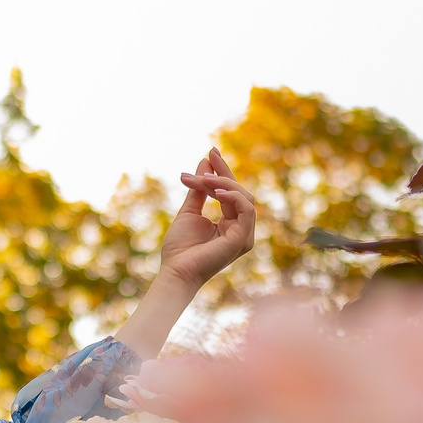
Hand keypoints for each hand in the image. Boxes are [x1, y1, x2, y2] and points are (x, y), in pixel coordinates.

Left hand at [160, 149, 257, 287]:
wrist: (175, 271)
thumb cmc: (180, 248)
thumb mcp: (189, 212)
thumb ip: (198, 190)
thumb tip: (204, 162)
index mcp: (231, 224)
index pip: (231, 192)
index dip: (222, 171)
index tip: (210, 151)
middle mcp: (241, 229)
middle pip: (239, 191)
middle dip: (223, 172)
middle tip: (210, 154)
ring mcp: (244, 235)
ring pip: (244, 197)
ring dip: (223, 183)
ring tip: (203, 178)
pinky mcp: (243, 239)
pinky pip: (247, 209)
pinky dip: (233, 196)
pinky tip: (215, 190)